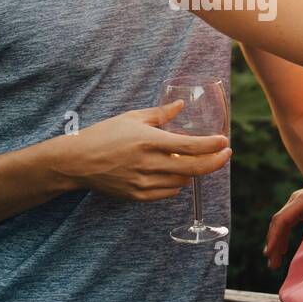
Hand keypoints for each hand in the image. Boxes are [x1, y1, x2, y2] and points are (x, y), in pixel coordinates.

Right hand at [64, 100, 230, 202]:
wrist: (77, 161)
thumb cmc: (104, 135)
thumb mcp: (132, 118)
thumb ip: (160, 114)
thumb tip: (181, 106)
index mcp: (148, 141)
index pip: (189, 146)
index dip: (211, 146)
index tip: (225, 142)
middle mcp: (148, 163)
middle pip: (193, 168)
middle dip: (215, 162)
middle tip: (225, 155)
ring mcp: (143, 182)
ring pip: (182, 182)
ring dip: (193, 172)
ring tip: (195, 161)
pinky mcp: (137, 196)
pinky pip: (167, 193)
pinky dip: (176, 184)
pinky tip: (176, 174)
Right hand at [264, 178, 302, 268]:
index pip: (282, 220)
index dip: (275, 237)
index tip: (269, 254)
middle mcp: (296, 200)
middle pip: (278, 223)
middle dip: (273, 245)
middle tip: (272, 266)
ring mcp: (296, 201)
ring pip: (280, 223)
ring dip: (276, 243)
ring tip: (275, 264)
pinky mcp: (300, 205)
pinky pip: (286, 222)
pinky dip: (282, 236)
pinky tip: (282, 250)